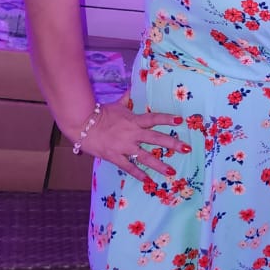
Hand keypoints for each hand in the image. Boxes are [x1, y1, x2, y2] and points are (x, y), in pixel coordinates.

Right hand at [74, 99, 190, 183]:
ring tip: (172, 172)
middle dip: (173, 144)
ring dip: (159, 165)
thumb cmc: (99, 113)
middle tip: (187, 149)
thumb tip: (132, 88)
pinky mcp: (115, 157)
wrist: (81, 124)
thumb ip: (127, 99)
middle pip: (156, 139)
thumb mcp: (116, 104)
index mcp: (133, 120)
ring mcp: (124, 147)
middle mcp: (132, 134)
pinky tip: (148, 181)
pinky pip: (129, 167)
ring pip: (145, 157)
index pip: (153, 119)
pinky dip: (138, 174)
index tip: (180, 120)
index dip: (167, 119)